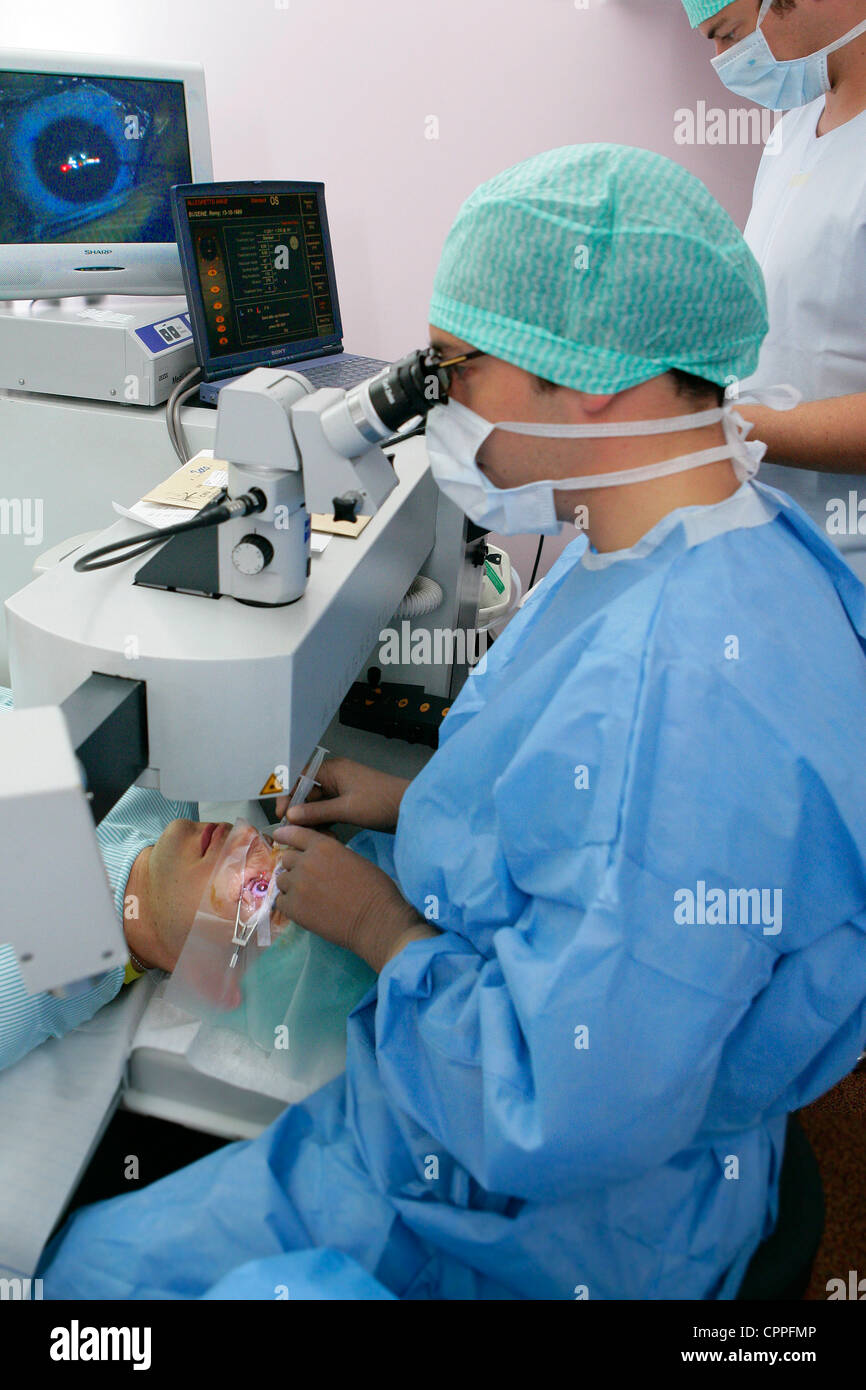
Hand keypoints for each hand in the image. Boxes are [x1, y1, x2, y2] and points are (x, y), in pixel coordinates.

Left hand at [273, 824, 437, 971]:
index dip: (285, 834)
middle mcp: (306, 862)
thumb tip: (319, 858)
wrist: (374, 920)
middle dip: (295, 866)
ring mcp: (297, 886)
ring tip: (305, 895)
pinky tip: (303, 908)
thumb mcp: (354, 859)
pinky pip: (281, 901)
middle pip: (287, 859)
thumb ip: (332, 854)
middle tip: (306, 878)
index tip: (278, 836)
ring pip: (282, 880)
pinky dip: (289, 904)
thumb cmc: (374, 889)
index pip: (295, 834)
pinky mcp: (293, 908)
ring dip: (291, 885)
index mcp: (324, 847)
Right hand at [274, 757, 409, 831]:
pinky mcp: (348, 801)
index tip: (282, 815)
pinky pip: (327, 809)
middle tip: (293, 831)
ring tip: (310, 834)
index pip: (299, 777)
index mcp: (332, 770)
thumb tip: (290, 815)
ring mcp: (341, 789)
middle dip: (299, 810)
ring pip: (315, 803)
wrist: (409, 808)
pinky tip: (324, 834)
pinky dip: (323, 821)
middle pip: (305, 791)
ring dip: (311, 818)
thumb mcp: (346, 809)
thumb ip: (316, 812)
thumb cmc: (380, 802)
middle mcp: (334, 776)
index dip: (287, 795)